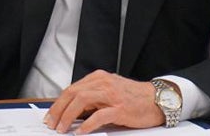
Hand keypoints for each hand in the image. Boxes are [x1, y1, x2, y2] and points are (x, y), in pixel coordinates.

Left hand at [44, 70, 162, 134]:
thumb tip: (72, 113)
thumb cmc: (134, 98)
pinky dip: (86, 125)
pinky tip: (80, 132)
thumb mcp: (110, 92)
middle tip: (51, 123)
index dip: (58, 103)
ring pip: (81, 101)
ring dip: (68, 116)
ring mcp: (111, 95)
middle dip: (58, 110)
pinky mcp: (120, 108)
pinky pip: (98, 115)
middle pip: (72, 93)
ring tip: (62, 128)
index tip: (50, 115)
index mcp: (98, 78)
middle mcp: (103, 83)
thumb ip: (93, 98)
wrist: (159, 99)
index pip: (71, 89)